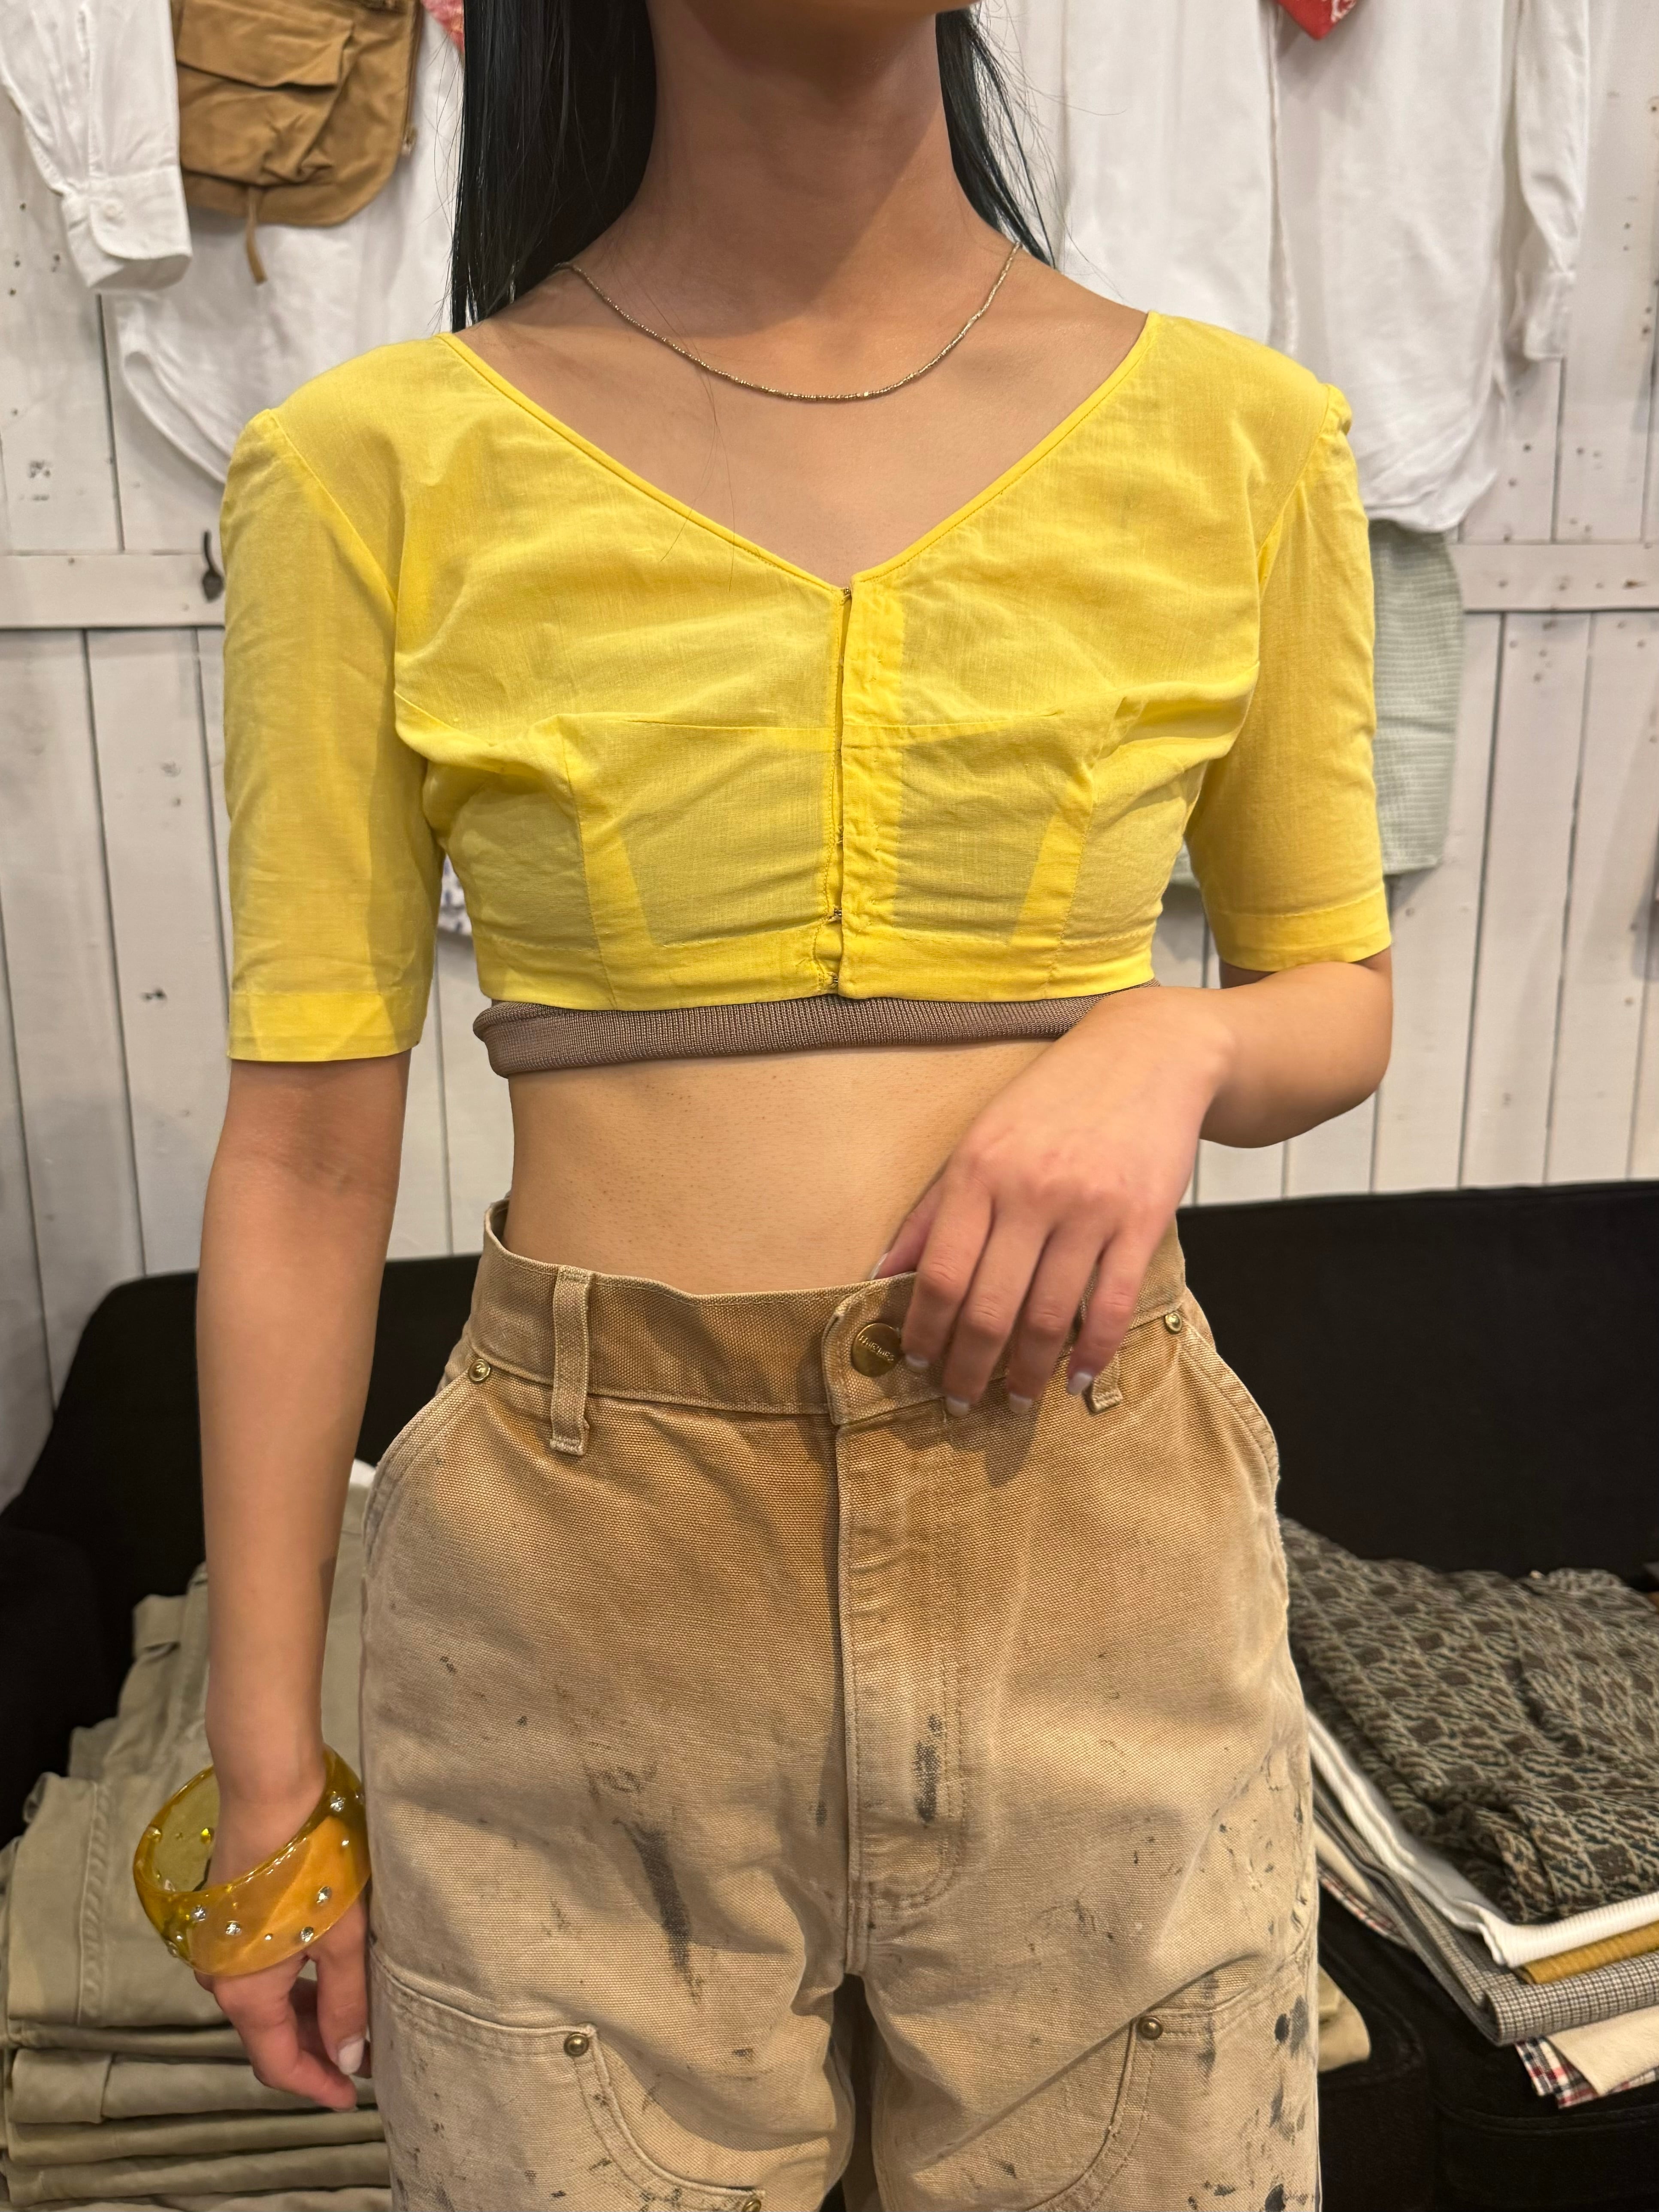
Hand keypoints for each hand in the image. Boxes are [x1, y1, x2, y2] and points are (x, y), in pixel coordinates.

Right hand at [198, 1781, 368, 2110]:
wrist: (269, 1791)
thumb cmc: (312, 1864)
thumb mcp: (342, 1938)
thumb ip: (346, 2002)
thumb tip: (346, 2059)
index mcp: (244, 1994)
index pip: (278, 2063)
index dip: (316, 2084)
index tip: (351, 2098)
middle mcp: (221, 1978)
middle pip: (271, 2035)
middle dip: (317, 2050)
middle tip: (366, 2056)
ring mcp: (221, 1947)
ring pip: (268, 2001)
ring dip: (309, 2015)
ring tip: (356, 2019)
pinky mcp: (230, 1919)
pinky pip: (263, 1971)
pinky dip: (296, 1985)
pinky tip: (329, 1977)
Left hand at [876, 986, 1230, 1409]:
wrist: (1148, 1055)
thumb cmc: (1053, 1100)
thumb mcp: (980, 1139)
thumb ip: (932, 1210)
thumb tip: (881, 1273)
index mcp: (979, 1170)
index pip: (938, 1273)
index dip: (924, 1331)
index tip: (918, 1364)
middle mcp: (1030, 1191)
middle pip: (988, 1307)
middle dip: (969, 1368)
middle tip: (961, 1401)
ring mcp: (1089, 1208)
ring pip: (1048, 1316)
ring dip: (1027, 1373)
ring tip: (1016, 1401)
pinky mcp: (1142, 1221)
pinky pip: (1112, 1305)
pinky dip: (1093, 1352)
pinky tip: (1076, 1379)